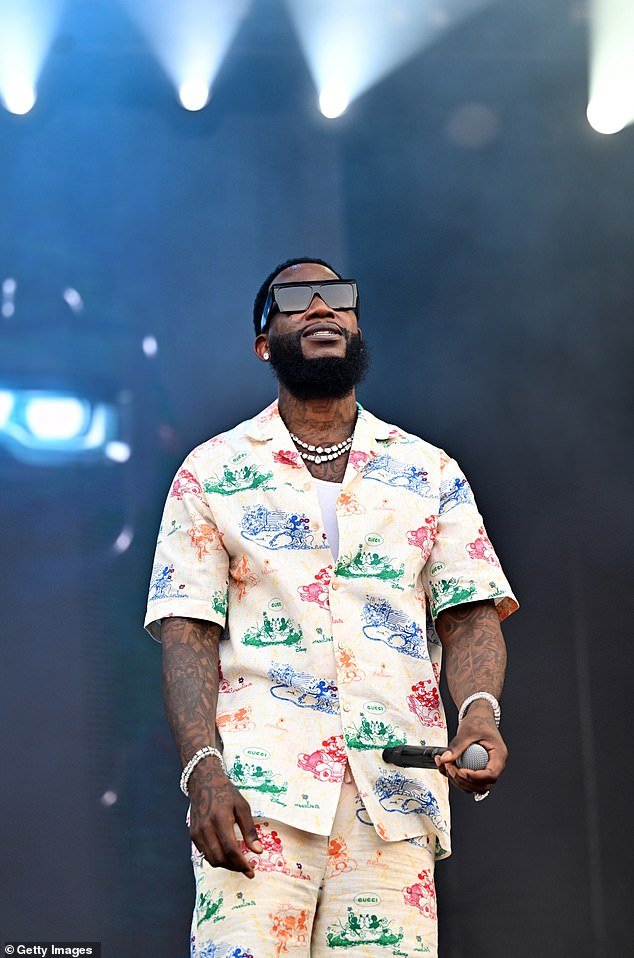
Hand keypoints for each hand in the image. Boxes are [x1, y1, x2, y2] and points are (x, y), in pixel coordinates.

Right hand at [188, 756, 262, 877]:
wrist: (203, 782)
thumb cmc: (225, 792)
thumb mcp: (242, 807)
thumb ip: (250, 830)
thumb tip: (258, 851)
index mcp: (220, 819)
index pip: (231, 849)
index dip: (242, 864)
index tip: (251, 872)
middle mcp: (206, 828)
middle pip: (220, 858)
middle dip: (235, 867)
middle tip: (247, 867)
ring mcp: (197, 832)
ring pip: (211, 859)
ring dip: (226, 865)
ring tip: (238, 862)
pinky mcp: (193, 835)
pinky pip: (205, 854)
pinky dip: (217, 858)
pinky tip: (226, 854)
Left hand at [434, 702, 507, 795]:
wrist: (479, 717)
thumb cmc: (479, 721)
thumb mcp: (468, 731)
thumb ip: (457, 746)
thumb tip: (444, 759)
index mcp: (499, 756)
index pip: (491, 775)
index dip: (476, 777)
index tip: (461, 772)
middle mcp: (494, 765)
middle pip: (482, 785)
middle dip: (463, 780)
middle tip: (449, 767)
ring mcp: (486, 769)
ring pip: (473, 787)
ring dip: (457, 781)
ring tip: (445, 765)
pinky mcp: (476, 770)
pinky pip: (467, 781)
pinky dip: (454, 777)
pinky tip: (444, 765)